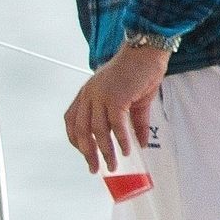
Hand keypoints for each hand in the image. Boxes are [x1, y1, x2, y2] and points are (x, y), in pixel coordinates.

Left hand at [64, 43, 168, 171]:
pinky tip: (127, 149)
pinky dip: (121, 139)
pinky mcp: (116, 97)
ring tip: (113, 164)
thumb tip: (140, 142)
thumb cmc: (139, 70)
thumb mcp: (134, 100)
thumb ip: (134, 122)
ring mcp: (101, 95)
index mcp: (88, 92)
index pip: (72, 119)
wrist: (147, 51)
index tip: (85, 153)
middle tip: (95, 168)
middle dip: (87, 152)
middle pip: (81, 129)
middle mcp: (90, 94)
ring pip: (97, 130)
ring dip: (105, 151)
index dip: (76, 139)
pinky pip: (116, 124)